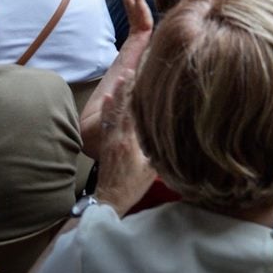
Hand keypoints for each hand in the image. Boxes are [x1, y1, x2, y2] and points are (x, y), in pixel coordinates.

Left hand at [92, 73, 156, 214]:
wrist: (109, 200)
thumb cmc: (132, 186)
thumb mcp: (151, 169)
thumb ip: (157, 149)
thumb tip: (168, 133)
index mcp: (128, 141)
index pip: (131, 112)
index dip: (133, 95)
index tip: (138, 78)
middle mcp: (116, 137)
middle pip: (119, 108)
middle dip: (123, 89)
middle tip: (127, 72)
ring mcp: (108, 140)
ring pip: (111, 112)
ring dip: (115, 95)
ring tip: (118, 79)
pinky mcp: (105, 144)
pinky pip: (105, 121)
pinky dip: (107, 108)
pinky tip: (106, 99)